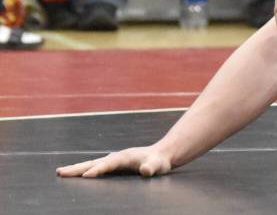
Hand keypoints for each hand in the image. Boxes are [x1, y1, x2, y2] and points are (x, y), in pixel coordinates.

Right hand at [56, 146, 171, 177]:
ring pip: (91, 164)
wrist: (161, 154)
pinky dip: (83, 170)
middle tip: (60, 172)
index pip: (108, 164)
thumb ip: (152, 168)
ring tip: (60, 172)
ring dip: (76, 168)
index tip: (86, 176)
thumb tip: (145, 170)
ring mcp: (112, 160)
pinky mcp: (112, 164)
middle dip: (77, 168)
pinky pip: (95, 167)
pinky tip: (75, 175)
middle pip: (93, 162)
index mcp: (124, 157)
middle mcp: (115, 157)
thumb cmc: (159, 161)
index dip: (98, 170)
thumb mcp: (158, 165)